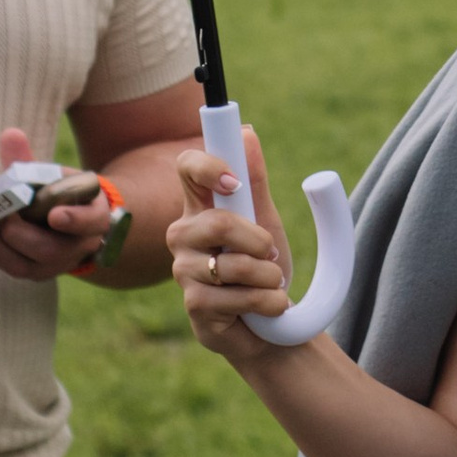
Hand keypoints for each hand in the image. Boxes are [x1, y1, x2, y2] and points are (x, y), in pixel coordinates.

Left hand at [0, 127, 118, 283]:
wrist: (68, 220)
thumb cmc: (60, 191)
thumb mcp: (52, 174)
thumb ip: (30, 159)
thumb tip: (10, 134)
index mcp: (94, 217)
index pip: (90, 222)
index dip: (74, 220)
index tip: (55, 214)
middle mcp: (78, 247)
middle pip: (50, 250)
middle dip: (20, 232)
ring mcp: (55, 265)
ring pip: (25, 265)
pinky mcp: (34, 272)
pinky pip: (10, 266)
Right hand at [169, 128, 298, 363]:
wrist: (273, 324)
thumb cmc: (263, 268)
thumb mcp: (265, 220)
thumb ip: (254, 181)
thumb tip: (246, 133)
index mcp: (200, 207)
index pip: (187, 168)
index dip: (207, 166)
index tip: (232, 183)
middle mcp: (183, 235)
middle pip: (217, 222)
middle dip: (259, 241)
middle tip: (271, 255)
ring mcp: (184, 271)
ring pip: (233, 264)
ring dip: (269, 277)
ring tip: (271, 286)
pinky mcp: (194, 306)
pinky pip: (238, 297)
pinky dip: (268, 303)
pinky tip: (265, 309)